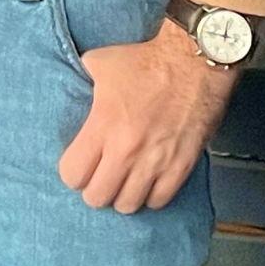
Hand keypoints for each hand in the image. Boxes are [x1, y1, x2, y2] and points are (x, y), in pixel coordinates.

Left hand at [58, 19, 235, 215]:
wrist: (191, 62)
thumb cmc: (144, 61)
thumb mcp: (99, 63)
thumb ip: (82, 81)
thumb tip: (74, 88)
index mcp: (102, 125)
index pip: (74, 174)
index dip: (73, 172)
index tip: (79, 164)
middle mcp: (126, 151)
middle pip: (98, 198)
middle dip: (95, 189)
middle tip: (100, 176)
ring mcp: (155, 162)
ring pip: (128, 205)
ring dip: (122, 195)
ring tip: (124, 182)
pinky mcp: (181, 166)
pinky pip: (158, 201)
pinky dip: (150, 196)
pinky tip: (147, 182)